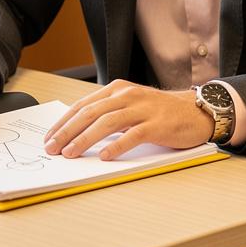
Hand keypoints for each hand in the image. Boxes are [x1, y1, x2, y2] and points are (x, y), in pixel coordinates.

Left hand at [43, 79, 214, 160]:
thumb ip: (108, 112)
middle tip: (53, 148)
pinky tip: (104, 156)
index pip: (82, 105)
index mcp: (116, 89)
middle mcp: (127, 95)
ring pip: (107, 122)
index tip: (49, 137)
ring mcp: (142, 109)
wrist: (195, 111)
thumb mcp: (130, 105)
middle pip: (90, 113)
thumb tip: (78, 131)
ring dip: (85, 139)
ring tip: (71, 153)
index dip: (63, 121)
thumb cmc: (160, 112)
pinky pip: (133, 135)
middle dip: (67, 131)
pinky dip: (116, 146)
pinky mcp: (157, 124)